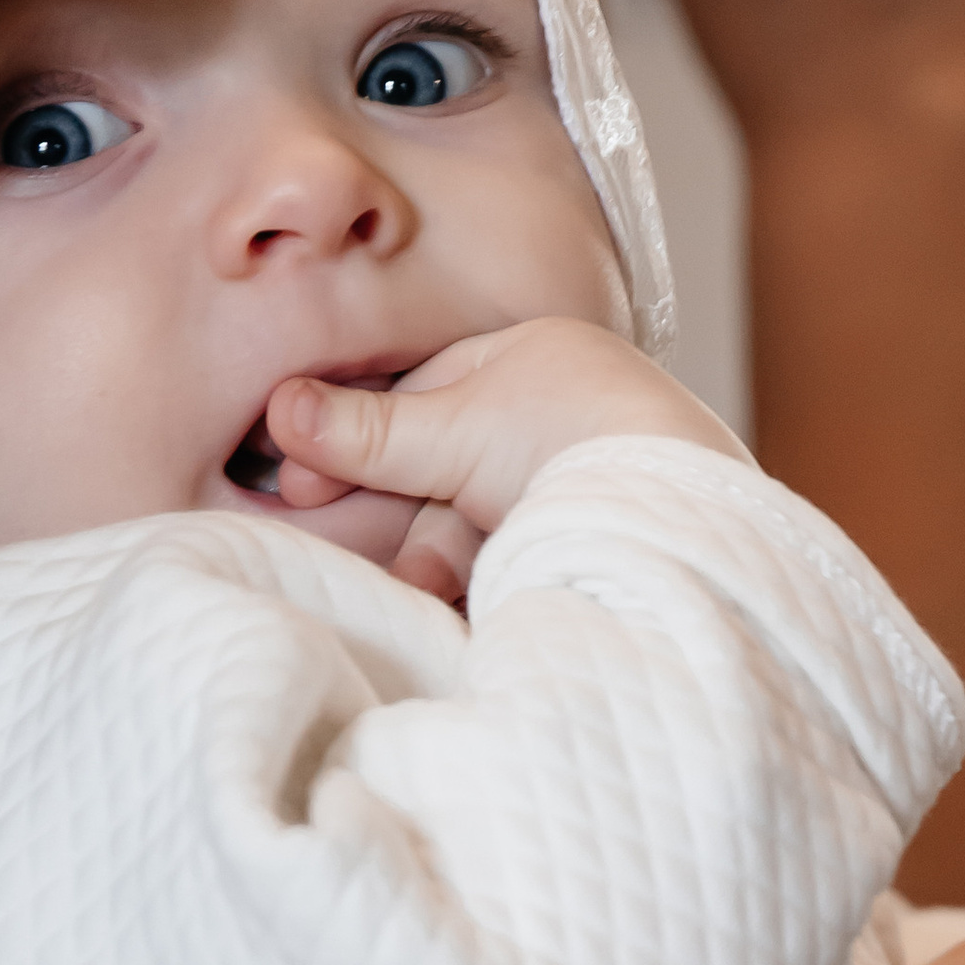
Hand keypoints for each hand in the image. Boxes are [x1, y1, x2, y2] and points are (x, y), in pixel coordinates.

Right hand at [266, 317, 746, 603]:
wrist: (683, 523)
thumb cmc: (576, 445)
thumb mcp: (457, 433)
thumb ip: (368, 432)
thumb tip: (281, 410)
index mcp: (536, 358)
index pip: (423, 393)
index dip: (357, 441)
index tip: (300, 489)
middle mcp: (562, 411)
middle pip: (446, 465)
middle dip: (404, 516)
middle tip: (368, 554)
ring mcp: (584, 477)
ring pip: (478, 520)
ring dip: (444, 558)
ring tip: (431, 591)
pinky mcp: (598, 540)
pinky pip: (517, 557)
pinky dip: (488, 581)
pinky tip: (468, 606)